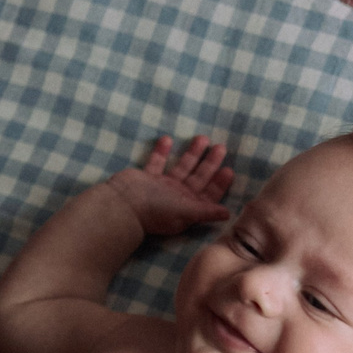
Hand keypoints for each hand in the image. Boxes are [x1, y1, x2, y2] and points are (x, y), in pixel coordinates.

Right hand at [104, 135, 233, 236]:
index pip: (209, 194)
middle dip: (210, 164)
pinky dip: (162, 152)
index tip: (228, 169)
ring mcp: (163, 187)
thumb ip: (206, 211)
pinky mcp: (147, 178)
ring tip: (202, 138)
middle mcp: (178, 197)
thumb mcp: (185, 212)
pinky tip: (168, 138)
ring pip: (181, 167)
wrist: (123, 206)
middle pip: (198, 178)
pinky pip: (156, 162)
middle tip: (221, 147)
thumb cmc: (156, 211)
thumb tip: (228, 214)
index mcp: (189, 207)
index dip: (219, 183)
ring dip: (192, 154)